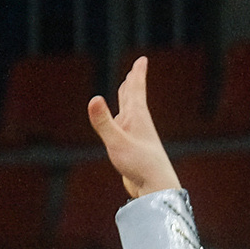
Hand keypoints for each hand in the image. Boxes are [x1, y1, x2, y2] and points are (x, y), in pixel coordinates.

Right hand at [86, 56, 180, 198]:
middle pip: (134, 98)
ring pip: (130, 112)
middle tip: (135, 70)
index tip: (142, 60)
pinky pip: (125, 129)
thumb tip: (94, 98)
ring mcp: (136, 137)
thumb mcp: (117, 142)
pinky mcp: (132, 150)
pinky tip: (121, 124)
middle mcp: (138, 124)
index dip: (138, 74)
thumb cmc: (139, 165)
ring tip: (126, 90)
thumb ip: (104, 122)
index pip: (136, 90)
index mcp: (137, 117)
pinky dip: (121, 120)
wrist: (155, 188)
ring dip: (128, 99)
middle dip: (133, 83)